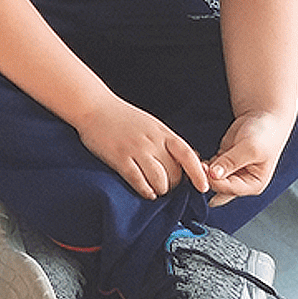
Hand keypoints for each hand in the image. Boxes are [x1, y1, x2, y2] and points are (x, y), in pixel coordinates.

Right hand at [77, 97, 209, 200]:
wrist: (94, 107)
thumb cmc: (123, 117)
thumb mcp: (152, 125)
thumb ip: (169, 141)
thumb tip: (193, 157)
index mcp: (162, 133)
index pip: (187, 155)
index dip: (197, 173)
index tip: (202, 187)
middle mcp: (152, 141)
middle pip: (174, 173)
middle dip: (173, 185)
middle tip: (166, 186)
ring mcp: (135, 150)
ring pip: (159, 180)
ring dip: (160, 190)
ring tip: (156, 190)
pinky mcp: (119, 158)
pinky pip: (138, 180)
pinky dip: (145, 190)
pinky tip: (145, 191)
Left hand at [204, 111, 291, 206]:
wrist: (263, 119)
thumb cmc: (264, 135)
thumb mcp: (250, 148)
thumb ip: (231, 162)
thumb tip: (214, 174)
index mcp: (254, 185)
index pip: (229, 190)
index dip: (214, 181)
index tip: (204, 167)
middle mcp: (242, 182)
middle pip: (218, 188)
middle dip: (206, 178)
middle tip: (198, 164)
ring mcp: (231, 174)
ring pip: (211, 180)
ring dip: (201, 172)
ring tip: (196, 160)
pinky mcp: (222, 164)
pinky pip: (207, 169)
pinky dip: (200, 164)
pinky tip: (196, 157)